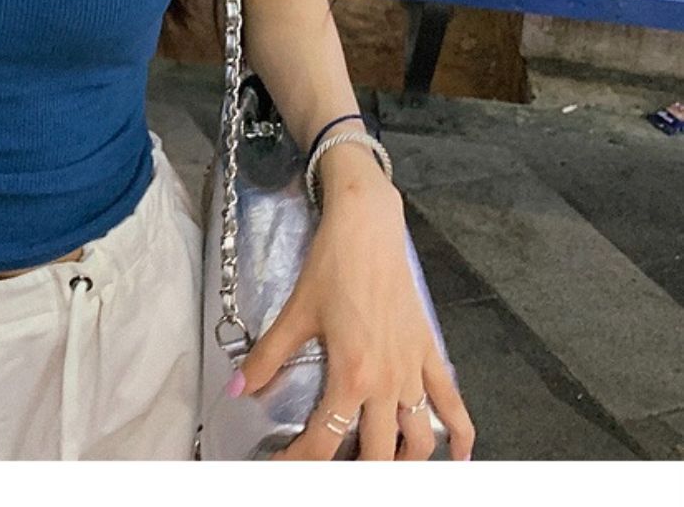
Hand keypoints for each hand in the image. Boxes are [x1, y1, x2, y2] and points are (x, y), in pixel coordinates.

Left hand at [233, 170, 475, 460]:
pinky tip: (459, 458)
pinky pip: (452, 402)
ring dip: (403, 464)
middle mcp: (387, 381)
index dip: (299, 463)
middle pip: (378, 455)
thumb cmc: (333, 264)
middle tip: (333, 473)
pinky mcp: (429, 352)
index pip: (324, 442)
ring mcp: (412, 370)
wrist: (368, 227)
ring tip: (382, 467)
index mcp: (351, 375)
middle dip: (354, 473)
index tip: (283, 468)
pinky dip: (460, 435)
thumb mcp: (295, 312)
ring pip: (419, 440)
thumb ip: (267, 356)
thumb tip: (240, 387)